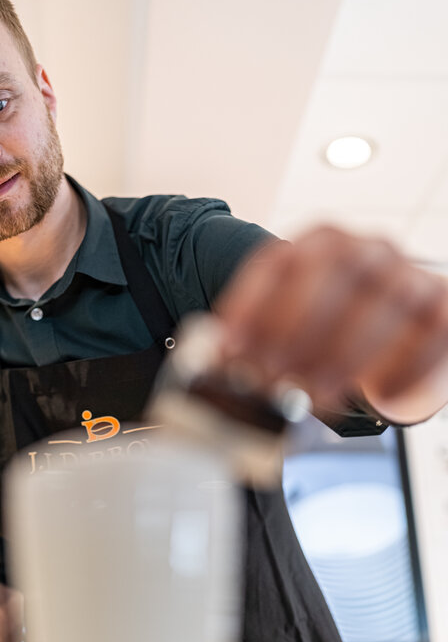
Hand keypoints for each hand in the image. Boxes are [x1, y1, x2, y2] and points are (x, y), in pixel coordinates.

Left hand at [216, 226, 447, 411]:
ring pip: (382, 303)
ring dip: (343, 355)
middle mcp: (364, 250)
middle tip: (271, 377)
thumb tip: (215, 369)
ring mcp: (406, 274)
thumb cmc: (336, 329)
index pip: (279, 262)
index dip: (251, 305)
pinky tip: (380, 395)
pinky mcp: (440, 306)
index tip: (229, 348)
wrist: (401, 327)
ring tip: (314, 396)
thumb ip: (260, 342)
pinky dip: (407, 366)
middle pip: (330, 274)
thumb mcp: (294, 328)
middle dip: (295, 330)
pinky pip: (432, 331)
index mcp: (318, 245)